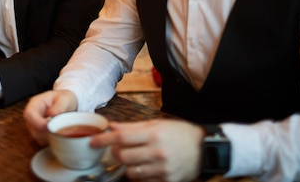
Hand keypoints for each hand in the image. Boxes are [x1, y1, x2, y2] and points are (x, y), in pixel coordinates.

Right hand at [23, 90, 77, 144]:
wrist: (65, 103)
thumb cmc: (63, 99)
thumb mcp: (64, 99)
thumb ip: (59, 106)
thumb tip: (52, 114)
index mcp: (35, 104)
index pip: (29, 114)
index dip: (37, 122)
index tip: (49, 126)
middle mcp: (32, 115)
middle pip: (32, 128)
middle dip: (45, 132)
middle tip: (59, 130)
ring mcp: (34, 125)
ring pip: (37, 136)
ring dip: (48, 136)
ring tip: (60, 130)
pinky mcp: (39, 133)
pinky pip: (42, 140)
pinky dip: (50, 140)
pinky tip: (58, 134)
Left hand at [89, 119, 203, 181]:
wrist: (206, 149)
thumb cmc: (180, 133)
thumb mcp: (157, 124)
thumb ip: (133, 127)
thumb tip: (111, 126)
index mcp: (154, 134)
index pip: (121, 137)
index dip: (103, 140)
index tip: (93, 141)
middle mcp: (158, 152)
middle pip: (123, 157)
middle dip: (115, 153)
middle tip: (118, 149)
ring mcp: (163, 170)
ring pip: (131, 172)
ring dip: (127, 166)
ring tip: (134, 158)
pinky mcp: (167, 181)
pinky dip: (140, 175)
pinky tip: (144, 167)